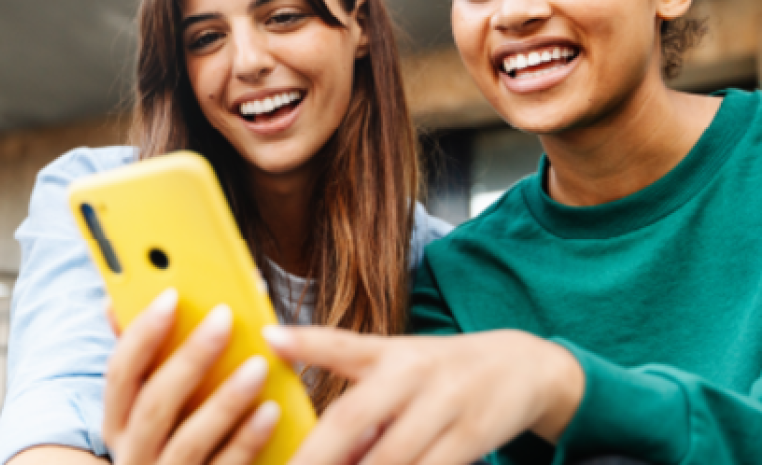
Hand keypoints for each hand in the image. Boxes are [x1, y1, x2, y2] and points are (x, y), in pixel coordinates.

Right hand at [102, 288, 280, 463]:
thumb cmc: (174, 435)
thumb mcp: (150, 403)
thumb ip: (144, 358)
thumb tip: (119, 301)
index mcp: (118, 421)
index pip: (119, 373)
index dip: (142, 333)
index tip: (172, 295)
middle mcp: (133, 453)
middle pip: (154, 404)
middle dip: (189, 358)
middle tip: (224, 317)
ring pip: (188, 441)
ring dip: (225, 400)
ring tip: (259, 364)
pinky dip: (247, 440)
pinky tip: (271, 410)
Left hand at [264, 327, 584, 464]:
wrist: (523, 367)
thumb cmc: (440, 369)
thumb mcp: (398, 359)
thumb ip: (352, 381)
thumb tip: (309, 421)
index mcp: (389, 352)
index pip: (341, 343)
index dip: (304, 341)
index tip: (268, 338)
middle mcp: (414, 373)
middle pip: (354, 418)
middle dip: (317, 455)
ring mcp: (445, 405)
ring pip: (391, 456)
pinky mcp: (473, 437)